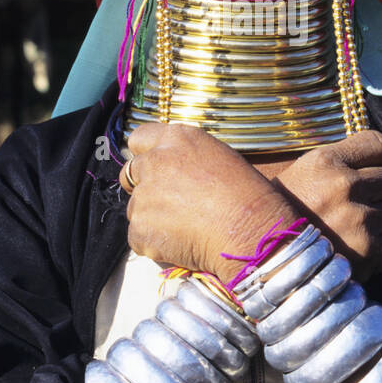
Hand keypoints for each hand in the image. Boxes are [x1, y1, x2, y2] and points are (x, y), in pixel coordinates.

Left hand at [124, 123, 302, 285]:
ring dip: (152, 218)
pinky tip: (182, 244)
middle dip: (144, 187)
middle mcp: (155, 161)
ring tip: (186, 228)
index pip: (139, 138)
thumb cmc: (246, 195)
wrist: (250, 231)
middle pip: (130, 173)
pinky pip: (139, 237)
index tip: (154, 168)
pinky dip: (154, 244)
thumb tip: (173, 169)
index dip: (145, 155)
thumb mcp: (218, 156)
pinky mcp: (140, 228)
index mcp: (177, 138)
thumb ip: (186, 156)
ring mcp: (144, 196)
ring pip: (136, 208)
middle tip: (171, 204)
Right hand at [269, 131, 381, 281]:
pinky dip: (377, 255)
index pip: (379, 144)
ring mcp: (357, 218)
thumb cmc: (279, 218)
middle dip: (380, 195)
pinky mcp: (366, 250)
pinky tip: (354, 255)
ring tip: (351, 234)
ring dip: (378, 227)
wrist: (262, 261)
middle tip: (359, 208)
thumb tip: (381, 162)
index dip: (380, 159)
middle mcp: (343, 185)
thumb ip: (337, 165)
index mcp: (325, 161)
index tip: (373, 171)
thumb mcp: (300, 176)